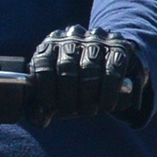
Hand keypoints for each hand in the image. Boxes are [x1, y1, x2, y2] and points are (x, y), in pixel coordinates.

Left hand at [22, 26, 143, 123]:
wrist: (110, 66)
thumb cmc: (76, 86)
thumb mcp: (58, 93)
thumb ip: (44, 106)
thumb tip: (37, 121)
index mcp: (51, 42)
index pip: (43, 61)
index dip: (46, 89)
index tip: (50, 108)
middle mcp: (73, 35)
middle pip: (66, 66)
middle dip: (67, 96)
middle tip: (71, 113)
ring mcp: (97, 38)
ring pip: (89, 68)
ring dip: (87, 96)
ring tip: (88, 111)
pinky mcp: (119, 46)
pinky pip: (112, 71)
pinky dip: (108, 93)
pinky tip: (106, 106)